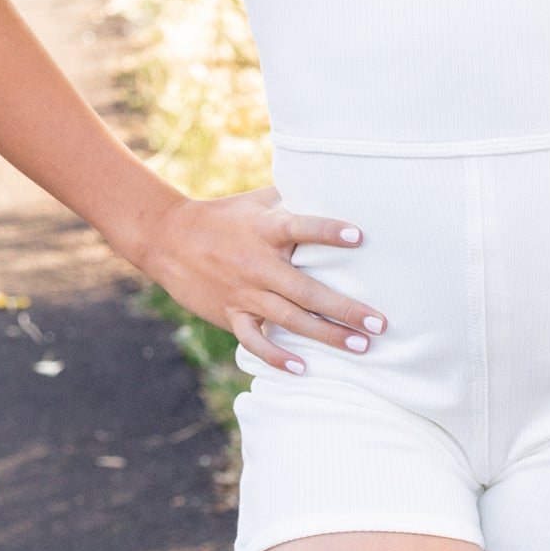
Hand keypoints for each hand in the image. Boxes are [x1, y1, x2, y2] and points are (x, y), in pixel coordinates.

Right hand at [140, 187, 383, 379]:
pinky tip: (302, 368)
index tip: (359, 237)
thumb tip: (335, 183)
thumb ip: (293, 197)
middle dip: (345, 309)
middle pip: (306, 290)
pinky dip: (276, 357)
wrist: (169, 239)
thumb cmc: (224, 216)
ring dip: (327, 335)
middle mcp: (258, 264)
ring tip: (361, 345)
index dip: (328, 231)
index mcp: (266, 230)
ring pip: (290, 320)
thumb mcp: (257, 201)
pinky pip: (255, 341)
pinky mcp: (231, 314)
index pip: (301, 227)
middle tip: (380, 323)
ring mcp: (244, 293)